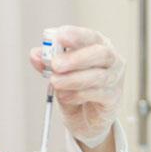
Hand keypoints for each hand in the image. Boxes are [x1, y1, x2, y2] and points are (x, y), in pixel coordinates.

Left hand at [29, 26, 123, 148]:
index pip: (89, 36)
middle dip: (76, 58)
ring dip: (73, 79)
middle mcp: (111, 59)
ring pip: (98, 76)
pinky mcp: (113, 98)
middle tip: (56, 64)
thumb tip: (35, 55)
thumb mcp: (58, 71)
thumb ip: (47, 62)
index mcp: (97, 45)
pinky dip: (78, 94)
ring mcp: (115, 79)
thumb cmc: (76, 86)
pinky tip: (65, 96)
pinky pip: (98, 94)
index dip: (75, 35)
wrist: (86, 116)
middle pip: (101, 53)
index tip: (59, 36)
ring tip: (55, 82)